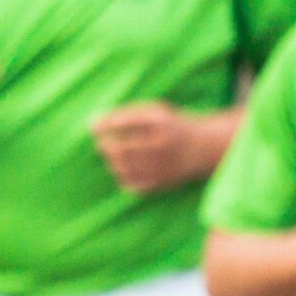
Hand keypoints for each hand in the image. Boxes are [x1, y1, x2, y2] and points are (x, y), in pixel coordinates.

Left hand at [90, 102, 218, 191]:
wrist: (203, 148)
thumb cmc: (170, 126)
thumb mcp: (153, 111)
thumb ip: (124, 113)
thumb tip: (92, 125)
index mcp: (160, 121)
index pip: (120, 123)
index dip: (102, 125)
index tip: (95, 126)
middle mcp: (162, 143)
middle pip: (118, 149)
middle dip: (105, 146)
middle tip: (104, 143)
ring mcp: (162, 165)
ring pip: (121, 168)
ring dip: (112, 162)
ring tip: (116, 156)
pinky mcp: (161, 182)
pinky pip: (130, 184)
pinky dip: (123, 177)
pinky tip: (127, 169)